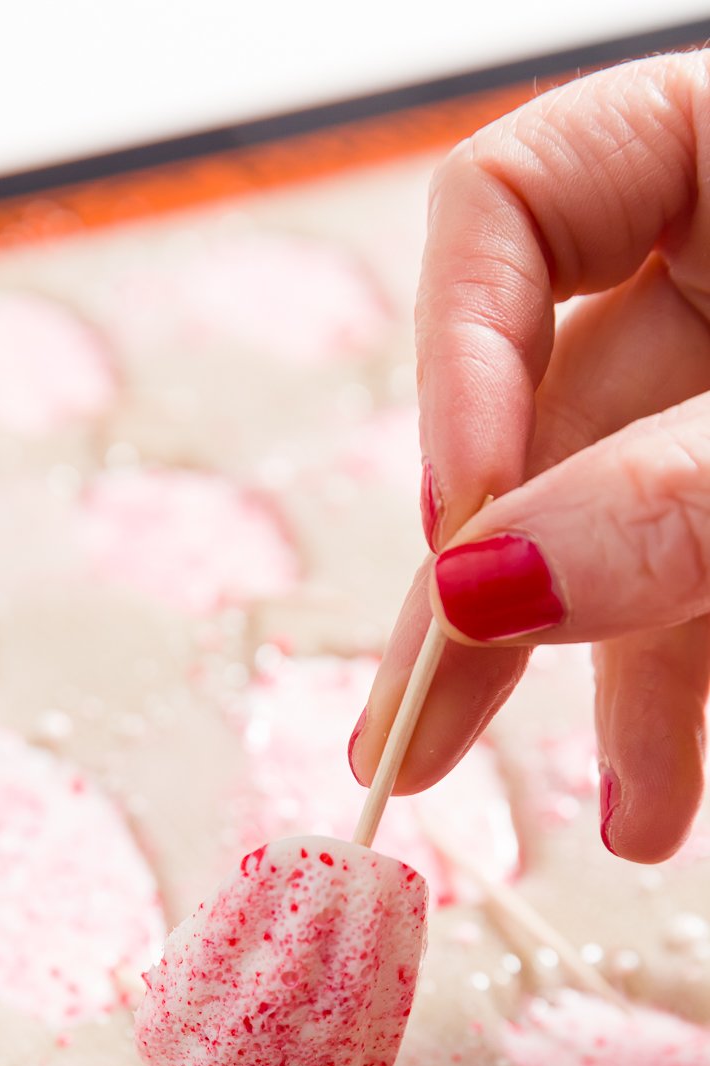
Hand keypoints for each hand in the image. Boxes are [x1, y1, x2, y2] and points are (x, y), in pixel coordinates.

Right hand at [350, 50, 709, 862]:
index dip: (452, 366)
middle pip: (539, 418)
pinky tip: (661, 797)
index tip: (462, 525)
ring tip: (607, 828)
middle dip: (485, 593)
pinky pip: (700, 578)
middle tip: (412, 739)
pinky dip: (678, 688)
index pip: (500, 209)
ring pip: (621, 527)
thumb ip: (671, 492)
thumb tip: (480, 585)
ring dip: (599, 683)